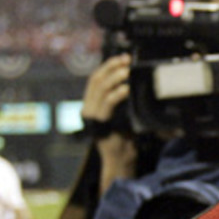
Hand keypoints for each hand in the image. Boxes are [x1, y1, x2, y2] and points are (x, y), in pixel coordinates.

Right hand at [82, 56, 137, 192]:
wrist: (120, 160)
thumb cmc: (124, 139)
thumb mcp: (122, 115)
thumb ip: (120, 100)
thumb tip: (131, 80)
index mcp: (91, 105)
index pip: (95, 79)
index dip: (107, 66)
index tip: (122, 58)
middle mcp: (88, 109)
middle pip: (96, 80)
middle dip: (112, 67)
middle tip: (127, 60)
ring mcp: (92, 117)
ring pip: (101, 89)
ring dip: (115, 77)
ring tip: (128, 71)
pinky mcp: (100, 124)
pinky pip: (107, 104)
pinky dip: (118, 93)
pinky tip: (127, 88)